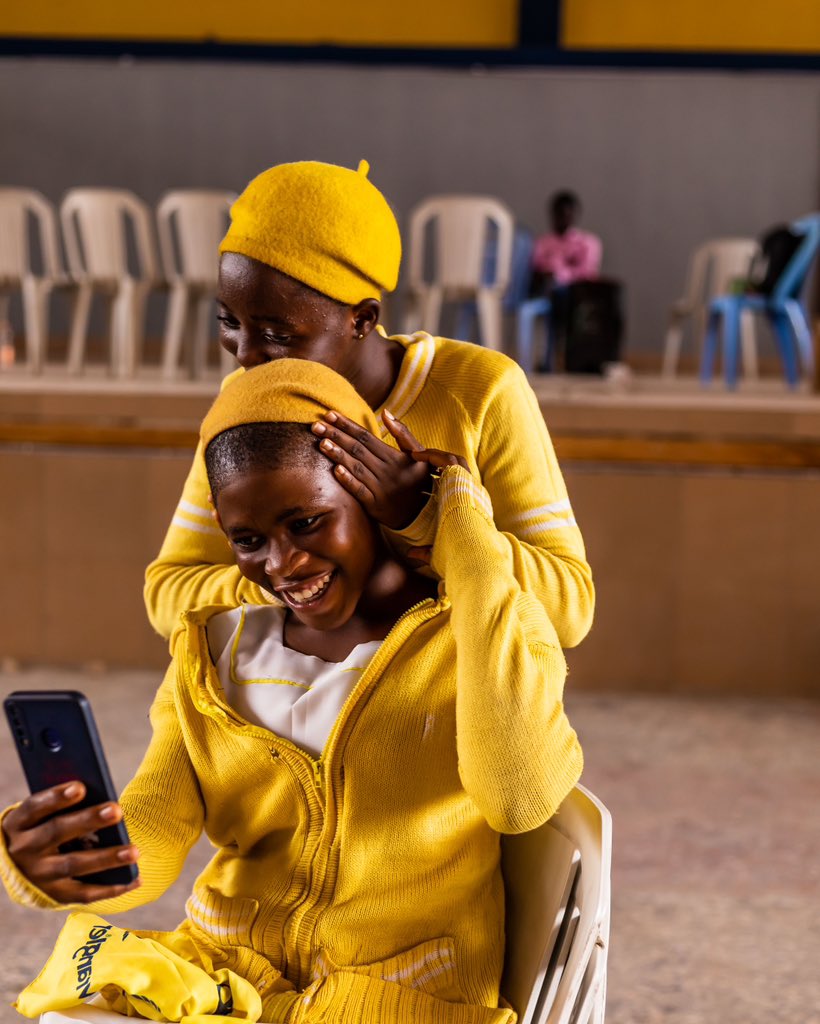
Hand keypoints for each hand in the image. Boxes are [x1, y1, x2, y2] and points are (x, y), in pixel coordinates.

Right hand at [2, 781, 139, 903]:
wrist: (18, 867)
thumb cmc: (40, 827)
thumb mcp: (39, 815)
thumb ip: (60, 805)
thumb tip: (96, 792)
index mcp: (19, 823)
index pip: (34, 806)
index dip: (56, 797)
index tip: (81, 787)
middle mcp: (24, 850)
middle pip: (56, 832)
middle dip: (87, 821)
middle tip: (117, 810)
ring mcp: (38, 875)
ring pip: (72, 864)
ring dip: (105, 858)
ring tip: (134, 851)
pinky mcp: (54, 895)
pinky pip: (83, 893)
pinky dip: (110, 888)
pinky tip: (135, 878)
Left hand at [311, 409, 433, 529]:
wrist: (424, 513)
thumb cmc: (419, 479)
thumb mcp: (420, 454)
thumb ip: (403, 433)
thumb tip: (385, 412)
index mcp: (396, 457)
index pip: (366, 437)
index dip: (347, 425)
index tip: (330, 414)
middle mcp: (387, 471)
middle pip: (357, 450)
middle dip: (336, 436)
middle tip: (316, 425)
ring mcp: (381, 489)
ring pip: (356, 468)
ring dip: (338, 455)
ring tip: (321, 442)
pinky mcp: (375, 505)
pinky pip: (360, 491)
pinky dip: (348, 480)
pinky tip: (334, 470)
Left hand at [402, 449, 469, 567]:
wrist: (470, 551)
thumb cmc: (458, 555)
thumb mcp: (439, 552)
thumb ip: (425, 551)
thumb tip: (411, 553)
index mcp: (469, 509)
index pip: (458, 488)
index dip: (442, 481)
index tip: (426, 480)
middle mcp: (472, 494)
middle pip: (457, 469)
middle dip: (439, 462)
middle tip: (418, 459)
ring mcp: (469, 485)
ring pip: (453, 461)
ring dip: (434, 455)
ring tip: (415, 454)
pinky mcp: (462, 479)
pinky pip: (446, 460)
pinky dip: (431, 455)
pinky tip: (415, 455)